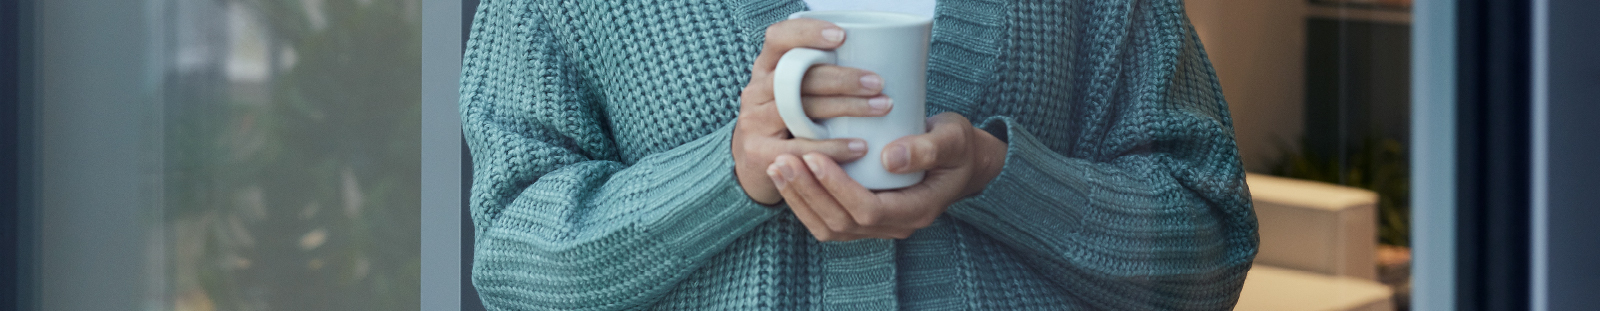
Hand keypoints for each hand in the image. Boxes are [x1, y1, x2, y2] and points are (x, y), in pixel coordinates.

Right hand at [735, 18, 896, 204]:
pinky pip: (800, 147)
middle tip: (877, 82)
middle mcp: (756, 91)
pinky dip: (833, 146)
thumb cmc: (788, 120)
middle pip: (797, 76)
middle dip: (842, 77)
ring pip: (800, 108)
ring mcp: (754, 122)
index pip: (778, 38)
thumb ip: (818, 74)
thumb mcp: (793, 91)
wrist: (754, 164)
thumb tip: (879, 59)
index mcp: (766, 67)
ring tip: (880, 107)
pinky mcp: (759, 152)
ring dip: (845, 106)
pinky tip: (860, 146)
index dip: (807, 33)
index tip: (842, 37)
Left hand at [765, 112, 1006, 240]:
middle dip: (809, 192)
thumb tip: (890, 158)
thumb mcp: (953, 138)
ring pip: (829, 227)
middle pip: (842, 222)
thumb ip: (927, 147)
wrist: (961, 160)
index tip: (815, 155)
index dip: (838, 187)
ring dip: (799, 199)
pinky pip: (827, 221)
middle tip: (784, 159)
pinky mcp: (864, 218)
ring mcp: (879, 226)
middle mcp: (896, 225)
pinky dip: (803, 202)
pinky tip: (786, 177)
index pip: (869, 210)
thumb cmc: (958, 145)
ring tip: (778, 166)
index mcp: (918, 209)